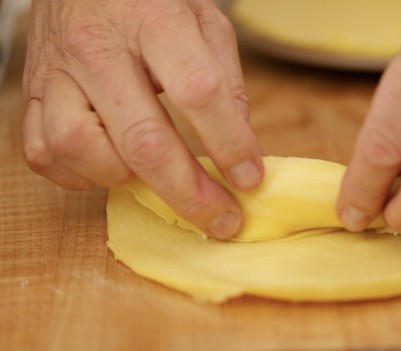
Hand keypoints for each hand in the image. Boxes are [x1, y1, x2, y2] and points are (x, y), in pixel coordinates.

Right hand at [22, 0, 263, 238]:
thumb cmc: (151, 3)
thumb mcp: (204, 23)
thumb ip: (226, 82)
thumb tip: (240, 150)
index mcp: (154, 20)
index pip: (197, 91)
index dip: (228, 143)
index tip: (249, 179)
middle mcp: (98, 47)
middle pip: (144, 139)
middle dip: (189, 193)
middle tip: (223, 219)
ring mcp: (56, 72)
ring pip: (81, 148)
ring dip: (124, 178)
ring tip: (154, 175)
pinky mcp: (29, 94)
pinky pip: (45, 153)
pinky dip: (79, 174)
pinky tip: (110, 166)